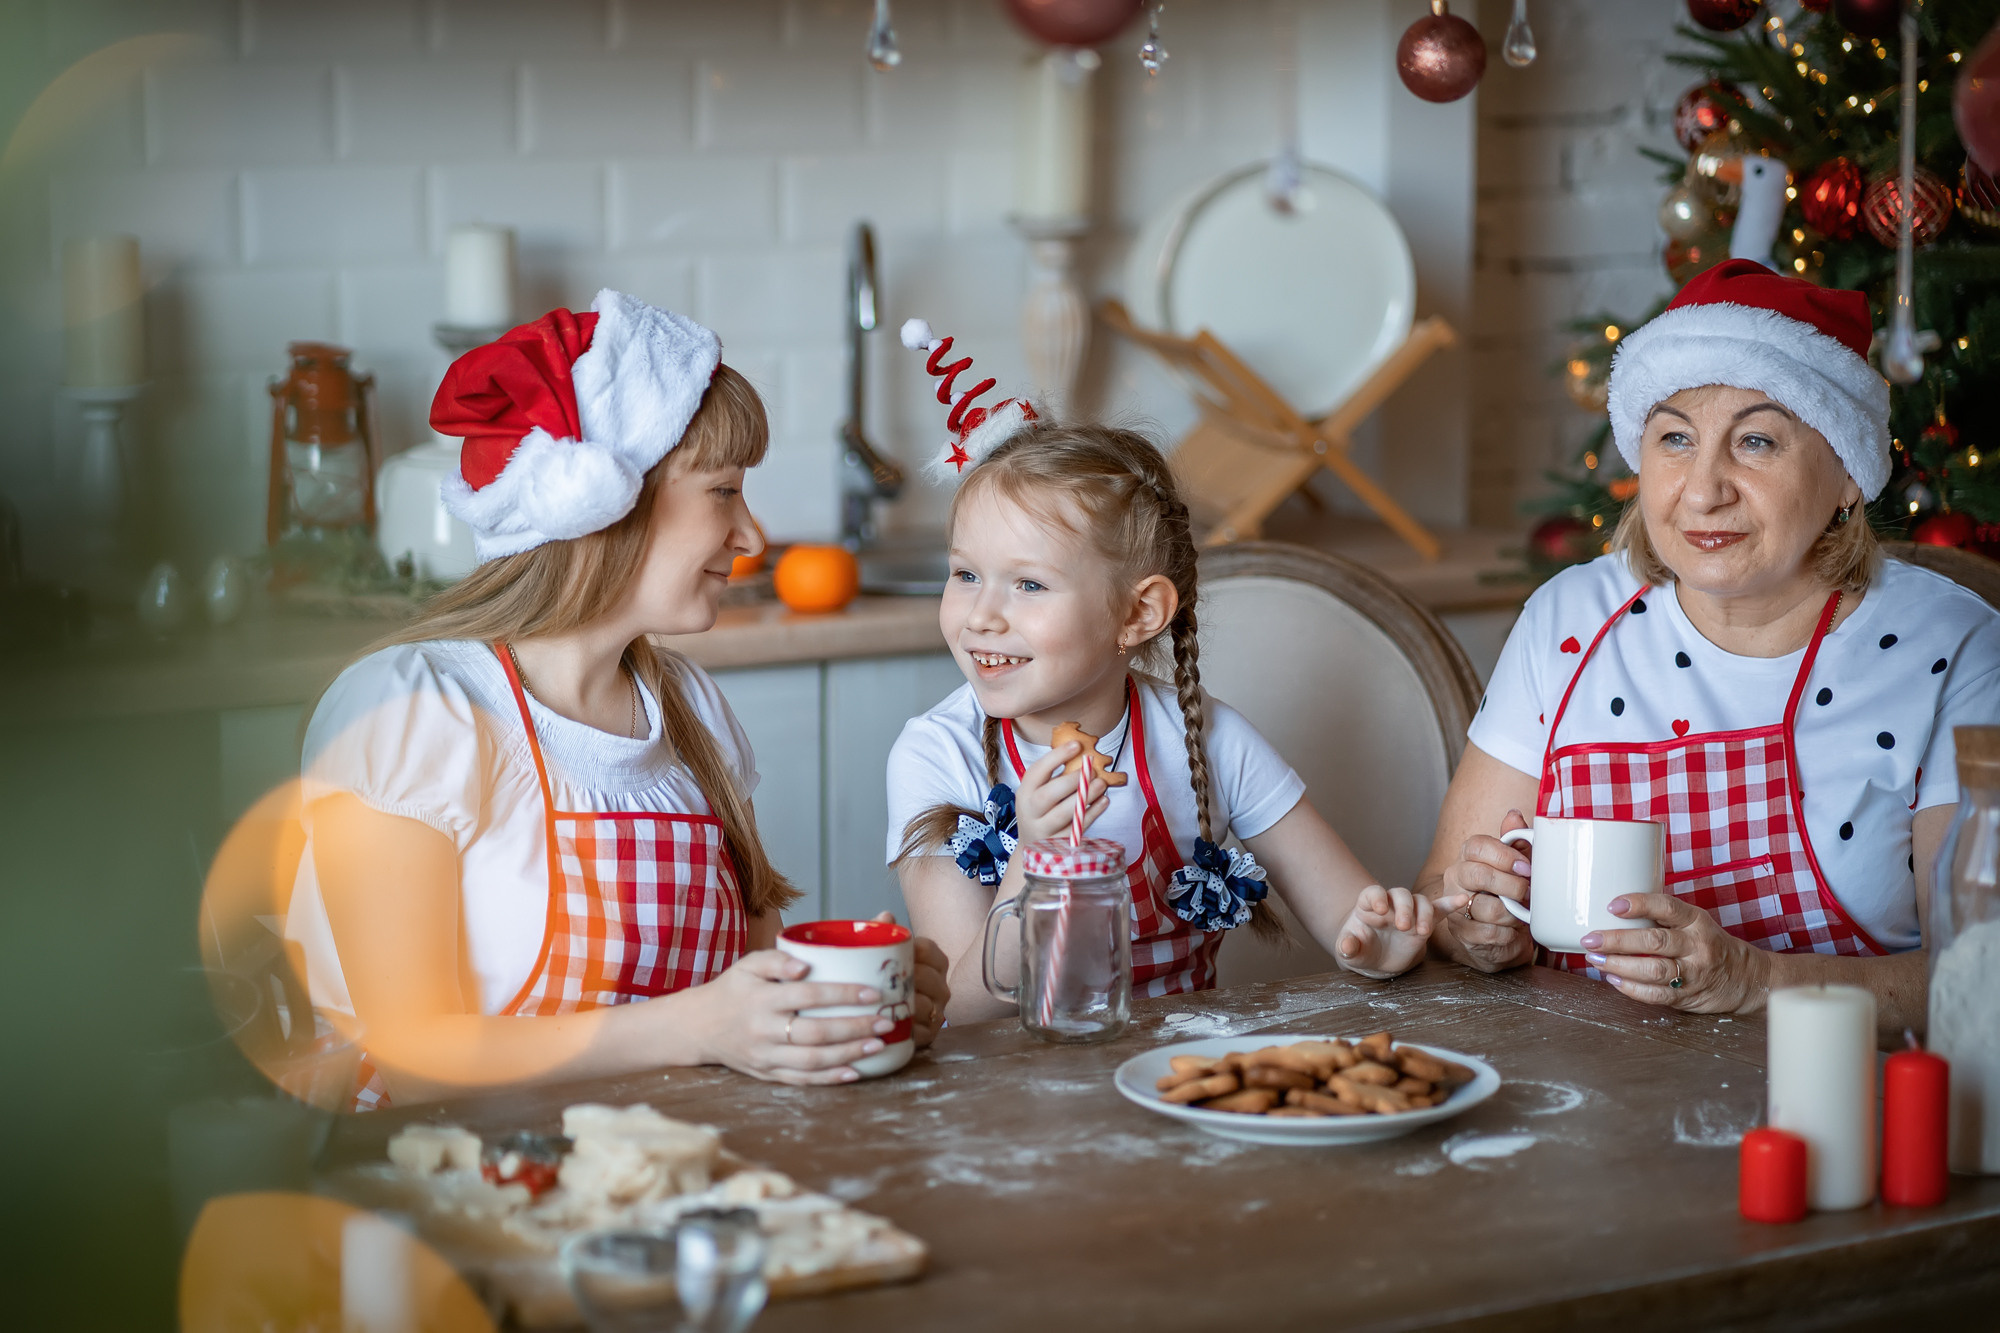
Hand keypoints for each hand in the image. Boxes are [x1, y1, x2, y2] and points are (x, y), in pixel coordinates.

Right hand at [685, 950, 896, 1084]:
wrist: (698, 1027)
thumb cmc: (733, 990)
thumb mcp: (748, 965)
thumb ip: (777, 959)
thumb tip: (806, 963)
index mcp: (761, 998)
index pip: (806, 995)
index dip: (841, 994)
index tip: (872, 992)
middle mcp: (763, 1029)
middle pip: (814, 1033)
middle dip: (854, 1029)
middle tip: (884, 1022)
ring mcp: (765, 1056)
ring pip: (811, 1061)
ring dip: (848, 1055)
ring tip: (877, 1046)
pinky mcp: (766, 1074)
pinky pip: (800, 1080)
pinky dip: (828, 1079)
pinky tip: (854, 1072)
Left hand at [870, 912, 949, 1046]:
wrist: (880, 1017)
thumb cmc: (882, 981)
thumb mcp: (880, 956)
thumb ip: (882, 934)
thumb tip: (886, 916)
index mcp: (933, 962)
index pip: (928, 950)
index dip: (911, 951)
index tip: (892, 954)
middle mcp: (941, 986)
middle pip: (927, 978)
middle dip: (905, 979)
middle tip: (880, 980)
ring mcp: (937, 1011)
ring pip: (925, 1006)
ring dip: (904, 1005)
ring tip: (881, 1003)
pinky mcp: (929, 1034)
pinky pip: (922, 1032)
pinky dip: (906, 1029)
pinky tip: (889, 1026)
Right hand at [1014, 741, 1109, 843]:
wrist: (1032, 846)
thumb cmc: (1040, 811)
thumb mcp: (1037, 792)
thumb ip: (1054, 776)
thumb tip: (1080, 752)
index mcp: (1024, 792)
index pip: (1037, 771)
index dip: (1057, 756)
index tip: (1077, 745)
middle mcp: (1030, 811)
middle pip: (1049, 795)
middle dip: (1072, 780)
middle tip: (1092, 769)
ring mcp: (1043, 829)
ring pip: (1064, 813)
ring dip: (1085, 796)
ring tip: (1101, 783)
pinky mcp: (1058, 843)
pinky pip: (1077, 828)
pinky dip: (1092, 813)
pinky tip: (1103, 801)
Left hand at [1335, 886, 1462, 978]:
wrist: (1376, 958)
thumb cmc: (1361, 950)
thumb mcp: (1350, 952)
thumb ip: (1347, 948)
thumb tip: (1346, 948)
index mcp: (1368, 905)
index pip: (1373, 893)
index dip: (1377, 897)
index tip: (1380, 910)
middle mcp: (1391, 904)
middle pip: (1400, 895)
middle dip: (1404, 908)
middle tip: (1403, 926)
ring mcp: (1409, 912)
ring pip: (1420, 901)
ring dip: (1424, 913)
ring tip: (1423, 932)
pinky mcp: (1424, 922)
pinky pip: (1440, 910)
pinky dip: (1451, 904)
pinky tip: (1462, 899)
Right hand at [1429, 808, 1535, 973]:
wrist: (1502, 934)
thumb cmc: (1510, 894)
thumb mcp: (1518, 866)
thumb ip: (1517, 841)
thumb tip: (1514, 815)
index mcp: (1469, 856)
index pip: (1477, 846)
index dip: (1504, 856)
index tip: (1526, 868)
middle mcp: (1456, 877)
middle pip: (1478, 875)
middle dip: (1512, 886)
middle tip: (1528, 893)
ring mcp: (1455, 906)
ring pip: (1488, 908)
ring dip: (1514, 914)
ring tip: (1521, 914)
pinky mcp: (1461, 932)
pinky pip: (1489, 933)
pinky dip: (1508, 934)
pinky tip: (1511, 930)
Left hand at [1581, 893, 1770, 1013]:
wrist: (1747, 977)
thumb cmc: (1708, 944)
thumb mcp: (1694, 922)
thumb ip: (1662, 916)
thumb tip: (1612, 910)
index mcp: (1696, 921)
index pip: (1667, 907)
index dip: (1639, 904)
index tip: (1612, 905)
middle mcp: (1697, 945)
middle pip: (1654, 941)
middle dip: (1616, 941)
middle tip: (1591, 939)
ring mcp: (1694, 973)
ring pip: (1653, 970)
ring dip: (1619, 966)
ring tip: (1596, 960)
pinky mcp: (1689, 996)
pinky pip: (1656, 995)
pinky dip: (1631, 989)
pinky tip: (1614, 980)